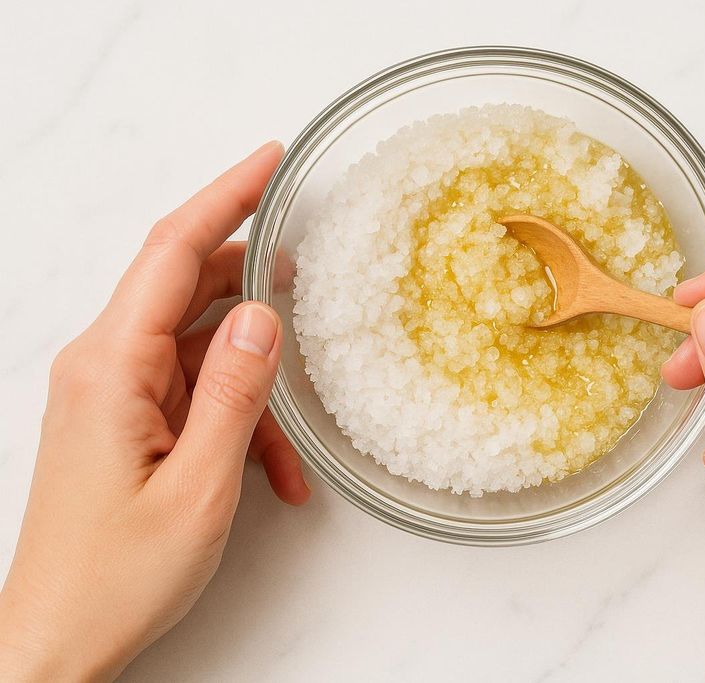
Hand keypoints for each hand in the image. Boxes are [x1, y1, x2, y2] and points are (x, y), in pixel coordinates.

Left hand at [0, 141, 308, 680]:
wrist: (59, 638)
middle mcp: (106, 365)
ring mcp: (115, 391)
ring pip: (202, 345)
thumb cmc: (115, 575)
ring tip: (296, 426)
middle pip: (188, 287)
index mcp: (112, 366)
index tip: (270, 160)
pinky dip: (239, 416)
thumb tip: (263, 314)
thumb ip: (237, 392)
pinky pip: (194, 390)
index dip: (226, 196)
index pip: (172, 251)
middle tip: (313, 278)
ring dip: (256, 378)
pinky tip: (273, 471)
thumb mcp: (201, 486)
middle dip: (253, 282)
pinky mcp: (128, 418)